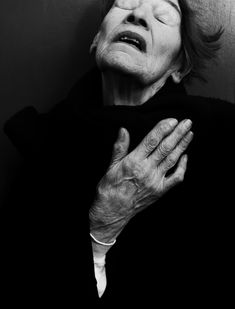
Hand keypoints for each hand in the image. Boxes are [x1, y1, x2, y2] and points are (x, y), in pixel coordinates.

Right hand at [89, 118, 192, 243]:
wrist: (113, 212)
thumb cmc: (110, 189)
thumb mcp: (111, 166)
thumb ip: (119, 148)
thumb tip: (123, 130)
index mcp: (134, 162)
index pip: (152, 140)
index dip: (163, 128)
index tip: (172, 120)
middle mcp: (147, 170)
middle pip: (166, 148)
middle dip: (178, 133)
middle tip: (187, 122)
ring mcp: (156, 181)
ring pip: (172, 159)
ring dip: (182, 146)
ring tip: (189, 134)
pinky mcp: (160, 191)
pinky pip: (176, 178)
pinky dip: (182, 167)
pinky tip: (185, 156)